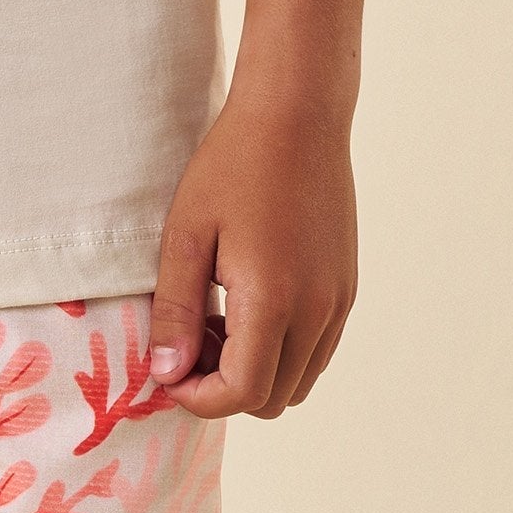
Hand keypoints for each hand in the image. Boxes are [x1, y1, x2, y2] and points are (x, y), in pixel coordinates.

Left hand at [144, 81, 358, 418]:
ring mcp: (338, 302)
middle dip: (223, 385)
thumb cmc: (233, 164)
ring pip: (299, 380)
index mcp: (273, 300)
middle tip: (189, 336)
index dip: (198, 398)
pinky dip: (282, 348)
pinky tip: (247, 299)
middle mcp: (317, 312)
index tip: (167, 371)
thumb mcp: (187, 233)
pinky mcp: (346, 288)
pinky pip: (317, 349)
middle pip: (272, 398)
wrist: (295, 114)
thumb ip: (176, 310)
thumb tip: (166, 374)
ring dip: (255, 369)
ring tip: (217, 314)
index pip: (241, 393)